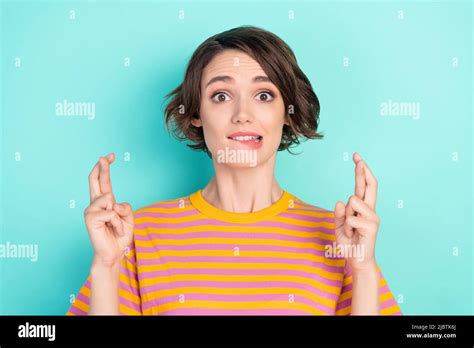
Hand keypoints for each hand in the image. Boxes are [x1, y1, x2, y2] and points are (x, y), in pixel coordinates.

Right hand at [83, 153, 133, 267]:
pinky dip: (117, 223)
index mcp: (105, 202)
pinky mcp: (90, 219)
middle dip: (102, 168)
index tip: (110, 156)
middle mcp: (96, 204)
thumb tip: (113, 203)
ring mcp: (91, 210)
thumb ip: (125, 207)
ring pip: (109, 199)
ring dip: (119, 216)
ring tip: (115, 226)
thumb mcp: (128, 218)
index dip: (106, 168)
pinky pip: (111, 213)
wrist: (114, 253)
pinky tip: (113, 230)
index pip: (103, 181)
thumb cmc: (120, 235)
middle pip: (96, 181)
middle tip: (105, 156)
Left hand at [334, 152, 379, 273]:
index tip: (357, 157)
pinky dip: (347, 227)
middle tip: (358, 157)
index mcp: (362, 207)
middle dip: (362, 171)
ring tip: (350, 229)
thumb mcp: (340, 225)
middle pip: (369, 185)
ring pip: (352, 201)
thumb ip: (340, 213)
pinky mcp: (371, 226)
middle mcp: (370, 209)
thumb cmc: (349, 242)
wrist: (356, 260)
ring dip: (346, 216)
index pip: (363, 185)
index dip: (361, 171)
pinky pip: (350, 218)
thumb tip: (340, 201)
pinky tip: (353, 235)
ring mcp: (372, 217)